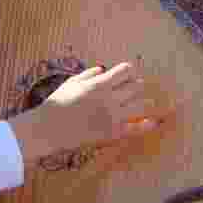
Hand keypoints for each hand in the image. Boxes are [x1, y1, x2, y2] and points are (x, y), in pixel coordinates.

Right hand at [8, 63, 169, 167]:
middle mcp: (110, 98)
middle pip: (135, 87)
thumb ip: (88, 74)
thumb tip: (102, 69)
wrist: (48, 130)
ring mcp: (113, 116)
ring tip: (149, 103)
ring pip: (140, 106)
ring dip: (146, 103)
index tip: (128, 74)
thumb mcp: (71, 83)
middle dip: (137, 86)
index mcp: (100, 84)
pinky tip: (153, 122)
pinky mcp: (113, 133)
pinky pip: (136, 129)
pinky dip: (146, 125)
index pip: (125, 71)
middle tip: (137, 88)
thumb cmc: (57, 104)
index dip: (128, 71)